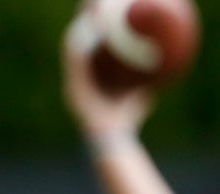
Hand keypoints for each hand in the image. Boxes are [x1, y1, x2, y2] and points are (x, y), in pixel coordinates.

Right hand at [60, 13, 153, 136]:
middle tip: (92, 5)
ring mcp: (73, 82)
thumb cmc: (127, 120)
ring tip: (88, 10)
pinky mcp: (73, 86)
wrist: (113, 138)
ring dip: (80, 27)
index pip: (88, 51)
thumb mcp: (139, 94)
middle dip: (83, 23)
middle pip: (79, 44)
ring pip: (74, 47)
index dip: (91, 32)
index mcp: (90, 81)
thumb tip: (163, 67)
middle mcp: (78, 80)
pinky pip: (74, 58)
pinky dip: (78, 41)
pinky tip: (85, 27)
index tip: (99, 16)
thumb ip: (143, 82)